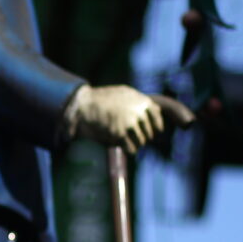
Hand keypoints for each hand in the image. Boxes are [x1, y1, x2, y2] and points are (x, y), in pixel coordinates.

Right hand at [60, 85, 196, 153]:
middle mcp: (139, 112)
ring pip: (142, 143)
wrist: (84, 103)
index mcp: (143, 102)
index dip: (154, 129)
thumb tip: (158, 111)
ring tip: (123, 139)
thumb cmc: (104, 98)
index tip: (147, 131)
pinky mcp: (120, 134)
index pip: (158, 122)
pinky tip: (119, 143)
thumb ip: (142, 101)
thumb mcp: (126, 93)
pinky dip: (127, 149)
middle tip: (129, 135)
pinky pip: (132, 149)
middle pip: (149, 135)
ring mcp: (130, 123)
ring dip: (134, 143)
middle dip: (141, 137)